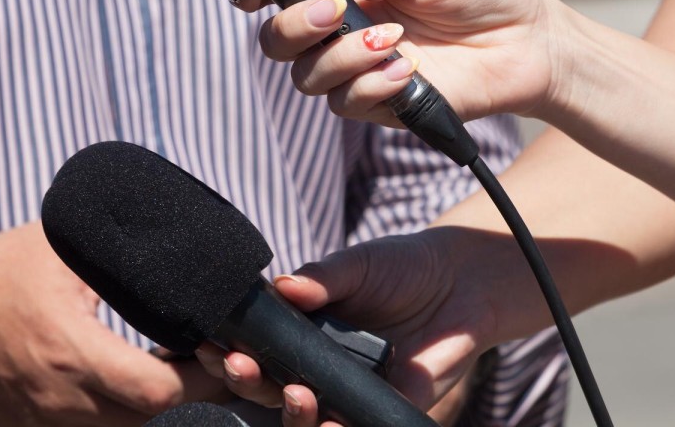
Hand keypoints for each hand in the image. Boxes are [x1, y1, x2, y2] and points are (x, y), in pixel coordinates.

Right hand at [0, 222, 224, 425]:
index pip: (152, 389)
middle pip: (149, 420)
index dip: (199, 376)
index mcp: (67, 349)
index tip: (219, 345)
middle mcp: (57, 398)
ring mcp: (45, 422)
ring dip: (163, 404)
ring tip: (185, 364)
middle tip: (216, 355)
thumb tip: (180, 237)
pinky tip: (146, 379)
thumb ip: (119, 246)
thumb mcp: (62, 244)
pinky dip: (129, 412)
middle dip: (194, 392)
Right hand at [195, 228, 499, 425]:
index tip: (209, 343)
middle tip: (239, 366)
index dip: (228, 349)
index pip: (255, 347)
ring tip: (297, 394)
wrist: (464, 283)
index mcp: (302, 328)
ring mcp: (347, 389)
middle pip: (269, 387)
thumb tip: (283, 286)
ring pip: (304, 417)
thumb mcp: (361, 263)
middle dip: (247, 381)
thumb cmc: (404, 266)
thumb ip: (324, 276)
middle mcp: (317, 364)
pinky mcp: (383, 408)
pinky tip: (328, 424)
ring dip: (291, 413)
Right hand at [242, 0, 563, 124]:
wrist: (529, 42)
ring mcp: (362, 72)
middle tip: (337, 12)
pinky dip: (372, 85)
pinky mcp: (385, 106)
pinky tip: (409, 70)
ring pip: (309, 78)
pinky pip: (350, 104)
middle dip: (295, 28)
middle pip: (280, 44)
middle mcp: (345, 34)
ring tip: (394, 42)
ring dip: (344, 59)